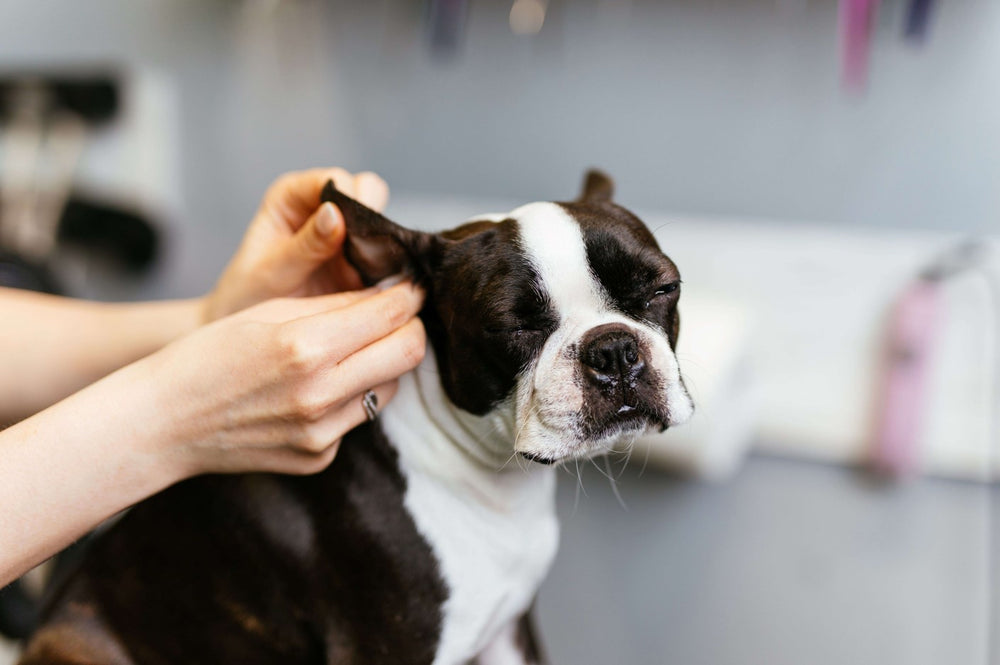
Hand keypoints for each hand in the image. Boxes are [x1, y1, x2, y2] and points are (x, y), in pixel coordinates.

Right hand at [144, 282, 425, 476]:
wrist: (164, 422)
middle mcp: (321, 395)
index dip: (408, 295)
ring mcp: (322, 433)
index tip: (410, 287)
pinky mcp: (319, 458)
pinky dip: (347, 399)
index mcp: (306, 347)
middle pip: (409, 353)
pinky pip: (356, 419)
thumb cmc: (208, 356)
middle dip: (410, 328)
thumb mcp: (268, 312)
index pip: (392, 315)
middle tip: (397, 316)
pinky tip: (313, 391)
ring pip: (389, 387)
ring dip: (380, 364)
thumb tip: (389, 295)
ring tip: (346, 353)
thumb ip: (335, 305)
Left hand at [202, 168, 389, 321]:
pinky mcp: (361, 262)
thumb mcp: (273, 270)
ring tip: (372, 273)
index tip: (355, 226)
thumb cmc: (249, 294)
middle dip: (373, 218)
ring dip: (384, 245)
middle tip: (367, 251)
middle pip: (367, 193)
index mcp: (294, 196)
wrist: (255, 336)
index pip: (334, 180)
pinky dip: (389, 268)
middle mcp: (323, 208)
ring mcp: (346, 236)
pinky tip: (381, 285)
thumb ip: (305, 245)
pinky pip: (387, 256)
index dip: (351, 196)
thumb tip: (334, 214)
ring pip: (383, 224)